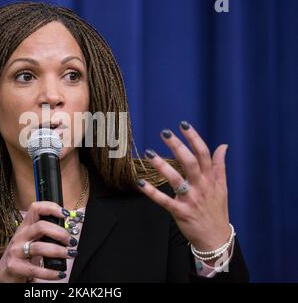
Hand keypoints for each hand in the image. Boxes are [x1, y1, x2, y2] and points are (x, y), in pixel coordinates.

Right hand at [0, 201, 76, 281]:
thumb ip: (46, 233)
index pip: (36, 209)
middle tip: (71, 241)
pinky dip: (51, 272)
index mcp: (26, 226)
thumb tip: (68, 231)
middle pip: (41, 227)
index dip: (51, 208)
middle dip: (60, 233)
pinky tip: (60, 274)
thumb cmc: (23, 254)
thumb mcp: (32, 239)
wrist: (4, 272)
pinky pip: (35, 269)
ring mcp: (16, 251)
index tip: (65, 214)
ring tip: (70, 254)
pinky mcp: (15, 267)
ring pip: (39, 248)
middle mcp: (20, 236)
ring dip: (59, 251)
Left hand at [137, 121, 230, 251]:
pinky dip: (152, 192)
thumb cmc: (217, 211)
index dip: (194, 138)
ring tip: (149, 153)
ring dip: (162, 166)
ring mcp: (191, 200)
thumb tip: (223, 145)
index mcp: (211, 179)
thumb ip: (220, 165)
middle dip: (178, 146)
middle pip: (190, 162)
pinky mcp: (181, 212)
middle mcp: (201, 186)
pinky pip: (164, 201)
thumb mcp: (222, 187)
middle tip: (165, 132)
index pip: (203, 154)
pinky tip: (140, 183)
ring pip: (176, 179)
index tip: (183, 124)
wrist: (216, 239)